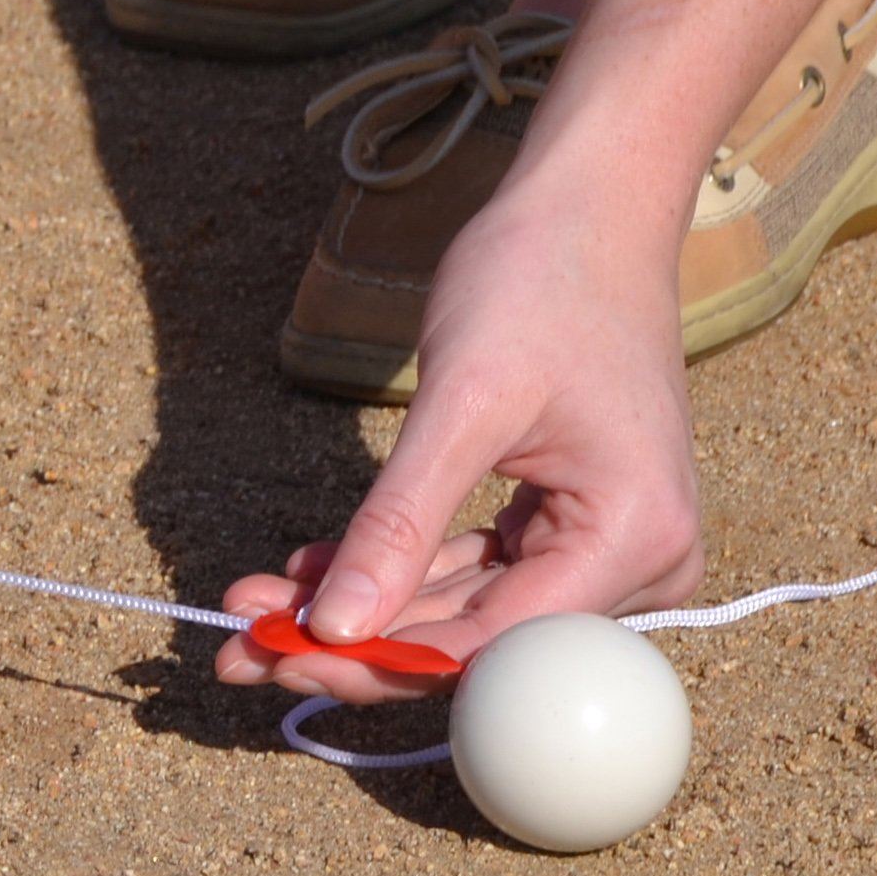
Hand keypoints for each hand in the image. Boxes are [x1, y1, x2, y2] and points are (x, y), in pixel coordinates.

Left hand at [216, 169, 705, 705]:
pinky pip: (469, 572)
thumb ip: (400, 522)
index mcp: (636, 539)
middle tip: (235, 647)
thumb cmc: (540, 283)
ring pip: (459, 611)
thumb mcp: (461, 404)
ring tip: (252, 604)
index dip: (376, 664)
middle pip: (472, 640)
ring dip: (358, 608)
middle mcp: (640, 563)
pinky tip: (308, 567)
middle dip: (349, 638)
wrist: (588, 211)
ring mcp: (606, 548)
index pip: (491, 645)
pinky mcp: (567, 528)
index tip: (275, 658)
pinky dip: (391, 568)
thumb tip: (335, 627)